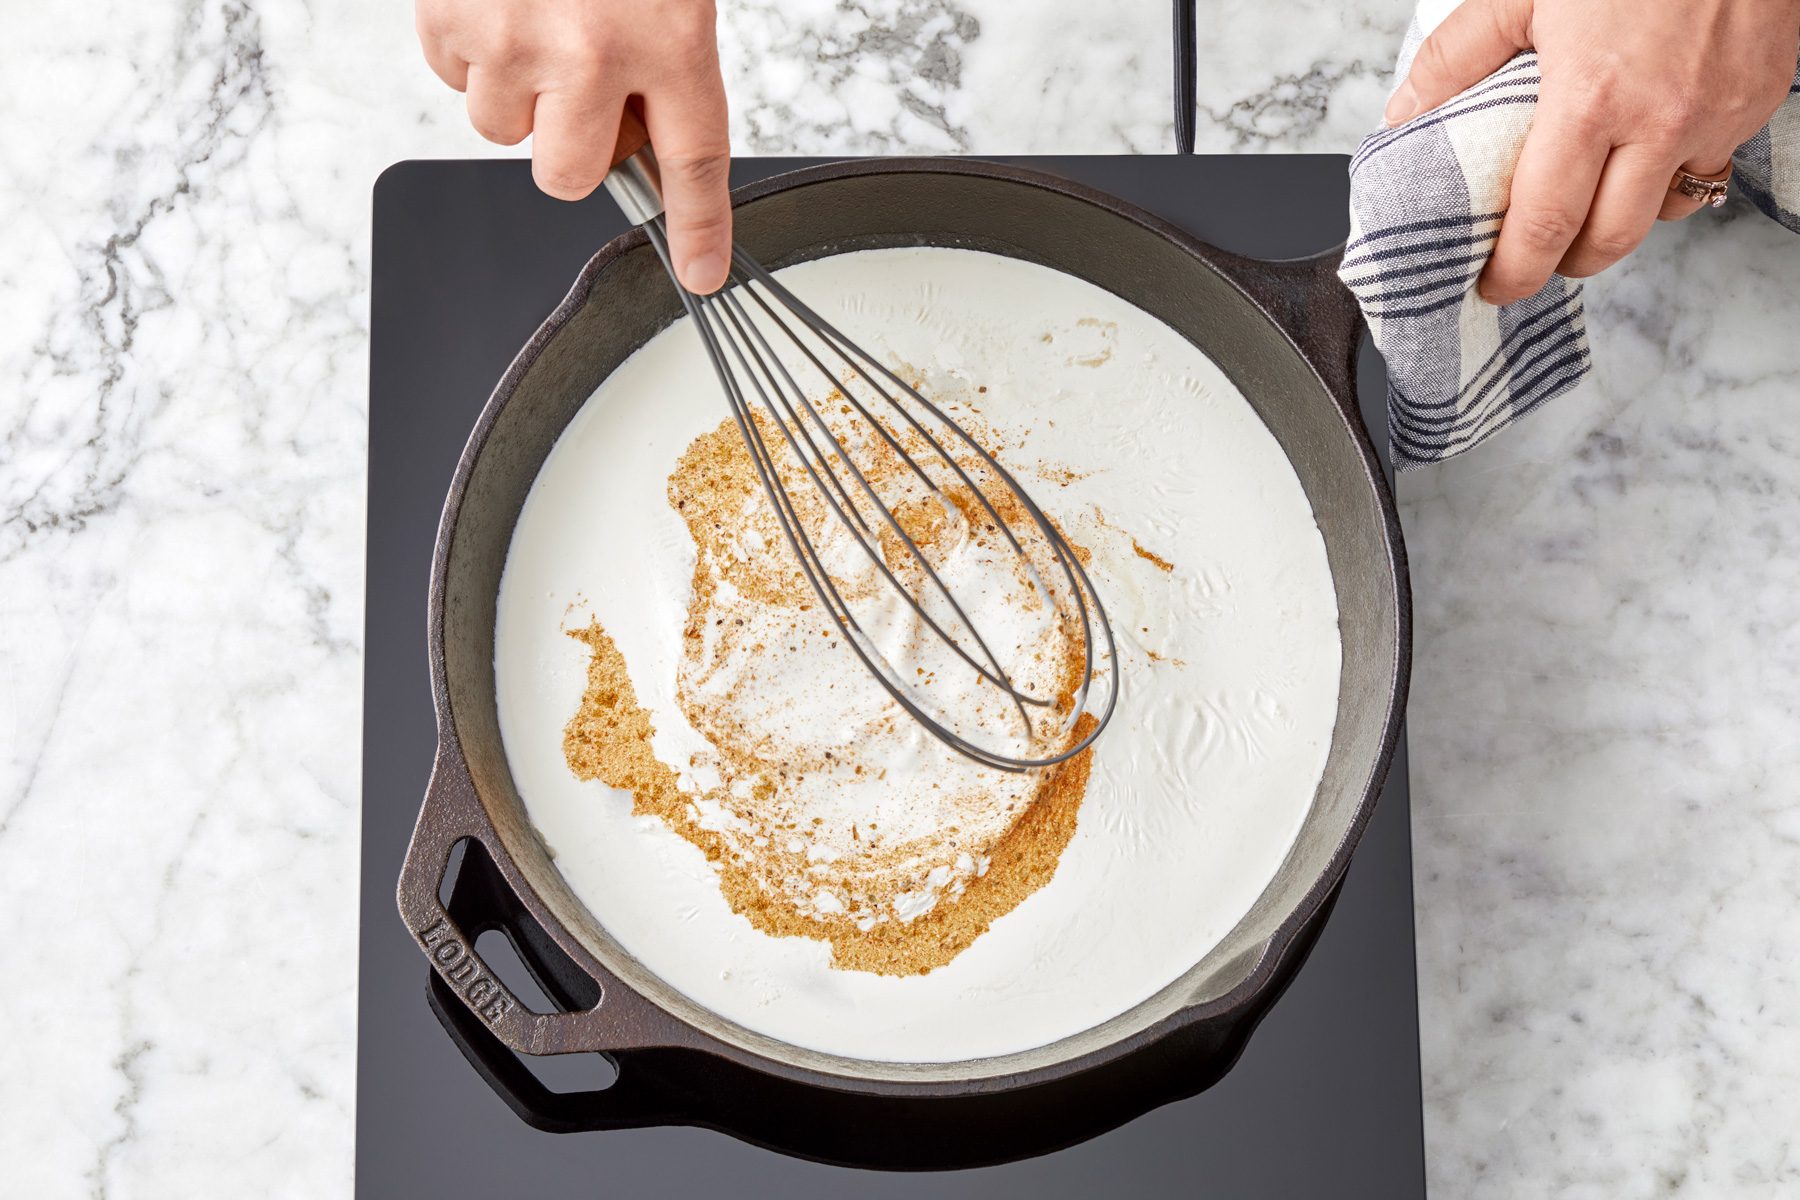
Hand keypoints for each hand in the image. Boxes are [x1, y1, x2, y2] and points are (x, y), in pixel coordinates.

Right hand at [416, 0, 732, 292]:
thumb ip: (657, 63)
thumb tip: (636, 141)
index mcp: (671, 38)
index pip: (694, 161)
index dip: (697, 228)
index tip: (698, 272)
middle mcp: (592, 51)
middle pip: (569, 173)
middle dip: (567, 146)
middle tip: (573, 88)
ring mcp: (514, 37)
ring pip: (500, 127)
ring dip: (513, 87)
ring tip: (531, 14)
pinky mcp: (450, 15)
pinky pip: (451, 75)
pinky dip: (467, 45)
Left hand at [1385, 0, 1799, 304]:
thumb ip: (1458, 56)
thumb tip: (1405, 112)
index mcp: (1592, 100)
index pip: (1546, 224)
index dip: (1514, 270)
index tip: (1492, 284)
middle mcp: (1660, 122)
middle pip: (1607, 242)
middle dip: (1563, 264)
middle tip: (1532, 259)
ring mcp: (1715, 117)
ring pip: (1663, 213)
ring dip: (1620, 220)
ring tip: (1586, 200)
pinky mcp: (1755, 103)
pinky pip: (1708, 167)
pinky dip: (1672, 173)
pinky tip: (1645, 147)